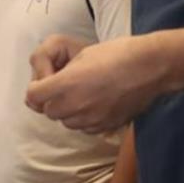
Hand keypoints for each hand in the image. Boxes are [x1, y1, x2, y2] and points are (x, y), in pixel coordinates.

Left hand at [25, 34, 166, 133]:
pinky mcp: (107, 126)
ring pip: (66, 122)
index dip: (35, 88)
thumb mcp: (80, 56)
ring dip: (67, 112)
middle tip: (62, 88)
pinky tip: (94, 106)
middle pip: (48, 111)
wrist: (150, 67)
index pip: (33, 96)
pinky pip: (85, 128)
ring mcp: (92, 119)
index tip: (43, 82)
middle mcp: (76, 105)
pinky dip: (84, 120)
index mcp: (66, 84)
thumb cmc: (115, 54)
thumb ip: (60, 73)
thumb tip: (48, 86)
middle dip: (50, 100)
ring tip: (80, 96)